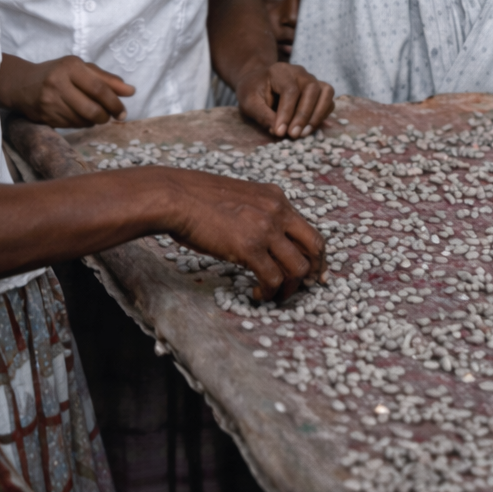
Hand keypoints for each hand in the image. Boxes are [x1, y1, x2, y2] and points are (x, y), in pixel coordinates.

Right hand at [0, 54, 133, 127]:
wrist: (22, 84)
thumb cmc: (59, 73)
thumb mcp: (82, 69)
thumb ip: (107, 79)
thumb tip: (131, 91)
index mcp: (70, 66)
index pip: (99, 89)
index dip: (114, 103)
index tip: (123, 112)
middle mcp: (58, 83)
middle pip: (91, 109)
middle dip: (106, 116)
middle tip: (111, 116)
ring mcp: (49, 101)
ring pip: (82, 120)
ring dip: (94, 121)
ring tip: (96, 114)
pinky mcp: (45, 116)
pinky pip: (72, 126)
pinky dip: (82, 124)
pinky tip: (80, 116)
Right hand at [160, 169, 325, 300]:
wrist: (176, 197)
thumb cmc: (197, 199)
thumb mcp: (240, 198)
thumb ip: (258, 213)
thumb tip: (265, 239)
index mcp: (276, 197)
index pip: (309, 229)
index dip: (315, 255)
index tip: (315, 271)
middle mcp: (278, 211)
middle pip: (314, 247)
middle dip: (314, 272)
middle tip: (305, 288)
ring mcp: (266, 229)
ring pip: (297, 268)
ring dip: (289, 288)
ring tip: (274, 295)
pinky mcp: (250, 248)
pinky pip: (272, 279)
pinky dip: (268, 292)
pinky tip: (256, 293)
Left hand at [235, 61, 334, 138]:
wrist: (259, 82)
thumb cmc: (253, 92)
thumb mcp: (249, 102)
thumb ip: (262, 115)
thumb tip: (278, 131)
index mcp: (280, 71)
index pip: (290, 90)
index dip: (286, 113)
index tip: (280, 132)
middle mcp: (299, 72)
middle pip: (311, 89)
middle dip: (303, 115)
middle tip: (293, 135)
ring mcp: (312, 79)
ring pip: (326, 92)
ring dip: (317, 115)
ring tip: (304, 133)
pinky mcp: (319, 89)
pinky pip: (328, 100)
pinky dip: (322, 115)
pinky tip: (308, 128)